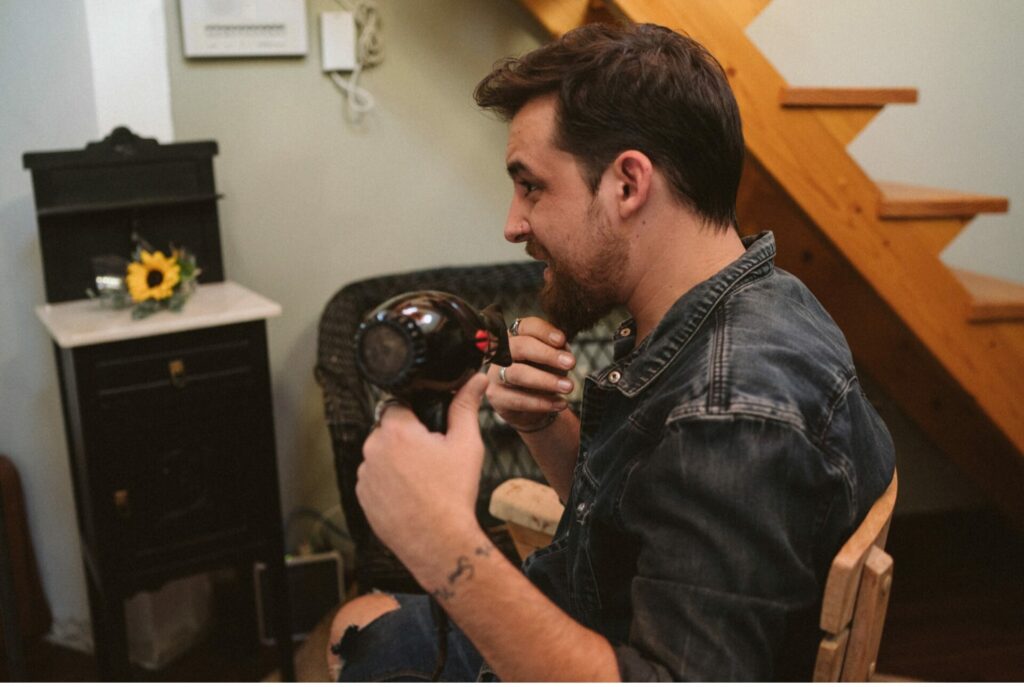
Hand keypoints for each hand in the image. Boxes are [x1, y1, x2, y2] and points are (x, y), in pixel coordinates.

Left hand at [357, 374, 488, 571]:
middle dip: (407, 437)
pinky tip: (411, 494)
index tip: (430, 427)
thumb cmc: (454, 493)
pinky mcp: (362, 496)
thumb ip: (466, 406)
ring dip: (396, 459)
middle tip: (432, 456)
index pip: (398, 403)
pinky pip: (374, 478)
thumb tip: (477, 380)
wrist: (439, 542)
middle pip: (388, 429)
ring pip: (380, 454)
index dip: (416, 412)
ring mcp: (364, 475)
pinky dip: (388, 481)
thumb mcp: (466, 444)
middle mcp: (372, 449)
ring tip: (423, 480)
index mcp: (396, 430)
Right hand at [487, 317, 575, 430]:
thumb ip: (558, 351)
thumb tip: (563, 350)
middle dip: (547, 355)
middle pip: (519, 347)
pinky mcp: (496, 397)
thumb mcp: (554, 360)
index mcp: (516, 337)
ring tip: (568, 386)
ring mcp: (495, 375)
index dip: (544, 331)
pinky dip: (542, 402)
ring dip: (546, 380)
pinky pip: (518, 400)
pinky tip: (560, 403)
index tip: (562, 341)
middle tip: (570, 363)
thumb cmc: (543, 375)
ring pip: (518, 374)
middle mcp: (502, 353)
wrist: (533, 407)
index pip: (526, 326)